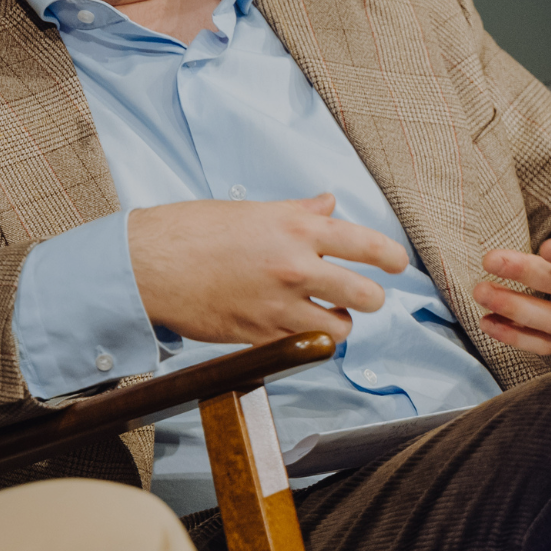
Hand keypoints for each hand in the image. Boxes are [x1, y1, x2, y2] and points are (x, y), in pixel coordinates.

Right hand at [129, 193, 407, 344]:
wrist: (151, 264)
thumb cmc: (194, 231)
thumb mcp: (253, 211)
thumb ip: (298, 212)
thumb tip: (328, 203)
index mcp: (294, 229)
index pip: (363, 243)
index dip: (390, 256)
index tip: (398, 263)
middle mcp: (294, 267)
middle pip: (364, 294)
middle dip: (372, 298)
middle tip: (365, 297)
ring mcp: (278, 305)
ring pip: (339, 329)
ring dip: (337, 325)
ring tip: (325, 315)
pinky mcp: (260, 335)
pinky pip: (302, 346)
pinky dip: (305, 341)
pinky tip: (292, 328)